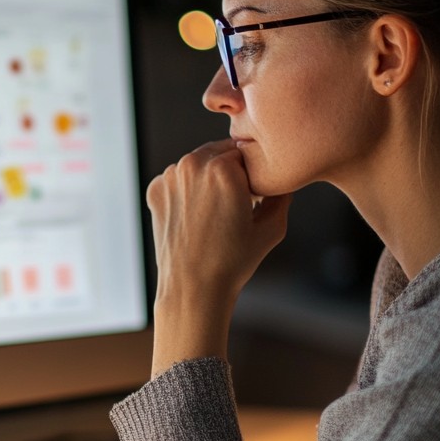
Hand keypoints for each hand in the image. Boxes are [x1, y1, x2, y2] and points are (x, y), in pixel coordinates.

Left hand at [146, 140, 291, 374]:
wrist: (192, 288)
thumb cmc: (233, 262)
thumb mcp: (272, 228)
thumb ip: (282, 195)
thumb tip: (284, 180)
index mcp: (223, 169)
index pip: (246, 152)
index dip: (253, 172)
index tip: (254, 194)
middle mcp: (192, 165)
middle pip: (220, 153)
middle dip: (230, 171)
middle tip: (235, 203)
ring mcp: (170, 177)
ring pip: (197, 164)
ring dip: (207, 177)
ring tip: (215, 211)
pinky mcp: (155, 189)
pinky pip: (178, 178)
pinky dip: (187, 190)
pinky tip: (196, 215)